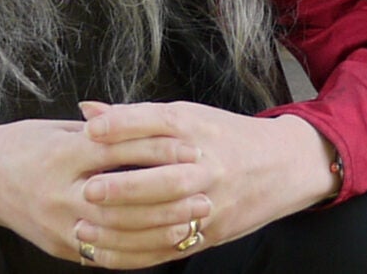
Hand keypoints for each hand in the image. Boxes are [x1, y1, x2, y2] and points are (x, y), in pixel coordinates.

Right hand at [0, 116, 207, 267]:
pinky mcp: (61, 247)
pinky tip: (166, 244)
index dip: (157, 149)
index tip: (191, 148)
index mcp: (60, 154)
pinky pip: (106, 256)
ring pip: (118, 233)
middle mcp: (58, 193)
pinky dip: (140, 252)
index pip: (117, 150)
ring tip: (194, 220)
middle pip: (123, 198)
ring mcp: (59, 226)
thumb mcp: (59, 128)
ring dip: (161, 229)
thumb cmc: (25, 145)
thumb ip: (102, 130)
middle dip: (167, 196)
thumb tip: (151, 122)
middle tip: (204, 191)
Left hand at [72, 101, 339, 267]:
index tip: (89, 131)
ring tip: (85, 226)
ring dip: (123, 227)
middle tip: (89, 189)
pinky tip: (103, 251)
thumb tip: (87, 112)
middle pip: (165, 177)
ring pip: (166, 220)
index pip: (159, 122)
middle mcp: (207, 165)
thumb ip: (136, 116)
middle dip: (126, 186)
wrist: (282, 165)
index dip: (124, 125)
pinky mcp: (211, 233)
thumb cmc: (223, 136)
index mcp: (197, 128)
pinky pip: (169, 248)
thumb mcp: (187, 115)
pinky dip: (133, 254)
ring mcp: (211, 203)